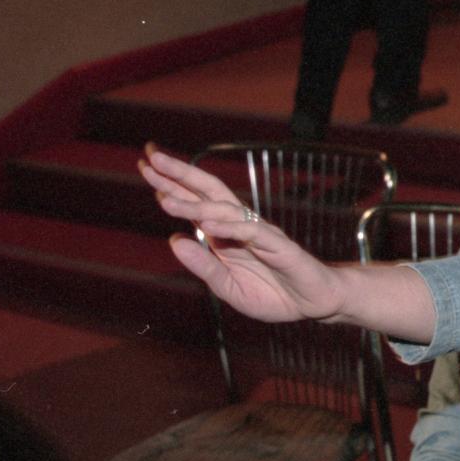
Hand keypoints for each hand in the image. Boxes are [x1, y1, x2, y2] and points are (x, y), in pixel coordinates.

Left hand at [138, 143, 346, 322]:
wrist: (314, 304)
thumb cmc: (274, 294)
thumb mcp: (228, 288)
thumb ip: (203, 266)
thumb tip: (174, 241)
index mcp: (225, 234)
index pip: (194, 202)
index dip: (171, 184)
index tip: (145, 165)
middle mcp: (240, 227)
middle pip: (208, 192)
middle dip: (180, 174)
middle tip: (151, 156)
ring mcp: (259, 234)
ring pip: (225, 209)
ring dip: (194, 203)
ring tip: (165, 199)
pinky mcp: (279, 246)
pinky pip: (251, 232)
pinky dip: (229, 227)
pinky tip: (207, 223)